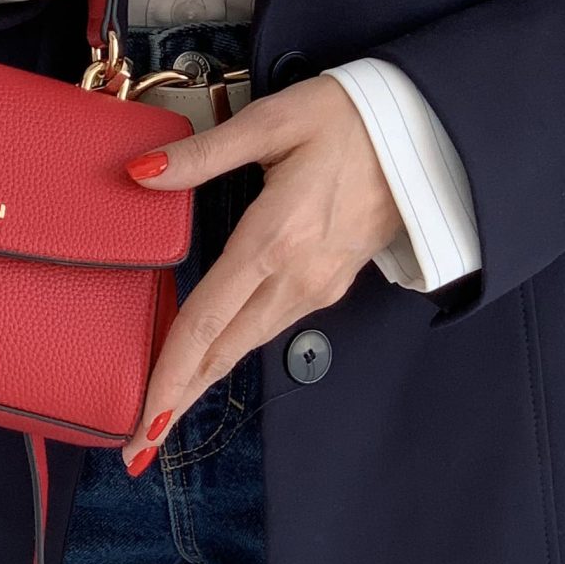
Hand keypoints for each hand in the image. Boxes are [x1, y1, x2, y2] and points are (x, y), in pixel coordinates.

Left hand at [118, 78, 401, 467]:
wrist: (427, 134)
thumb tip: (140, 172)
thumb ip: (203, 155)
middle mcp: (296, 277)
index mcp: (275, 240)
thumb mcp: (273, 121)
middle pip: (223, 352)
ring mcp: (317, 286)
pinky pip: (268, 326)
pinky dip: (229, 350)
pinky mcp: (329, 283)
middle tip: (138, 445)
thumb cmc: (349, 118)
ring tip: (162, 410)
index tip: (144, 424)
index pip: (206, 324)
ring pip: (246, 344)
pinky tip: (205, 358)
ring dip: (202, 379)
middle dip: (177, 400)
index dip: (169, 378)